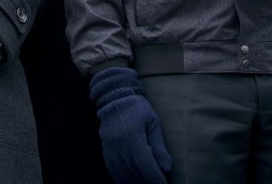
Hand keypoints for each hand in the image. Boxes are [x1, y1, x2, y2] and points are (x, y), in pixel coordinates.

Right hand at [89, 67, 171, 183]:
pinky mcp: (105, 149)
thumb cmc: (137, 108)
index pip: (144, 163)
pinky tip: (130, 181)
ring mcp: (109, 146)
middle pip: (134, 170)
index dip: (154, 177)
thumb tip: (166, 168)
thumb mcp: (153, 123)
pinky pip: (113, 168)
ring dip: (135, 181)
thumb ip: (159, 146)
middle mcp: (118, 142)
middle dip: (147, 181)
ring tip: (146, 183)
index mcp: (132, 134)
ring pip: (122, 172)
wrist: (114, 97)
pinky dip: (122, 177)